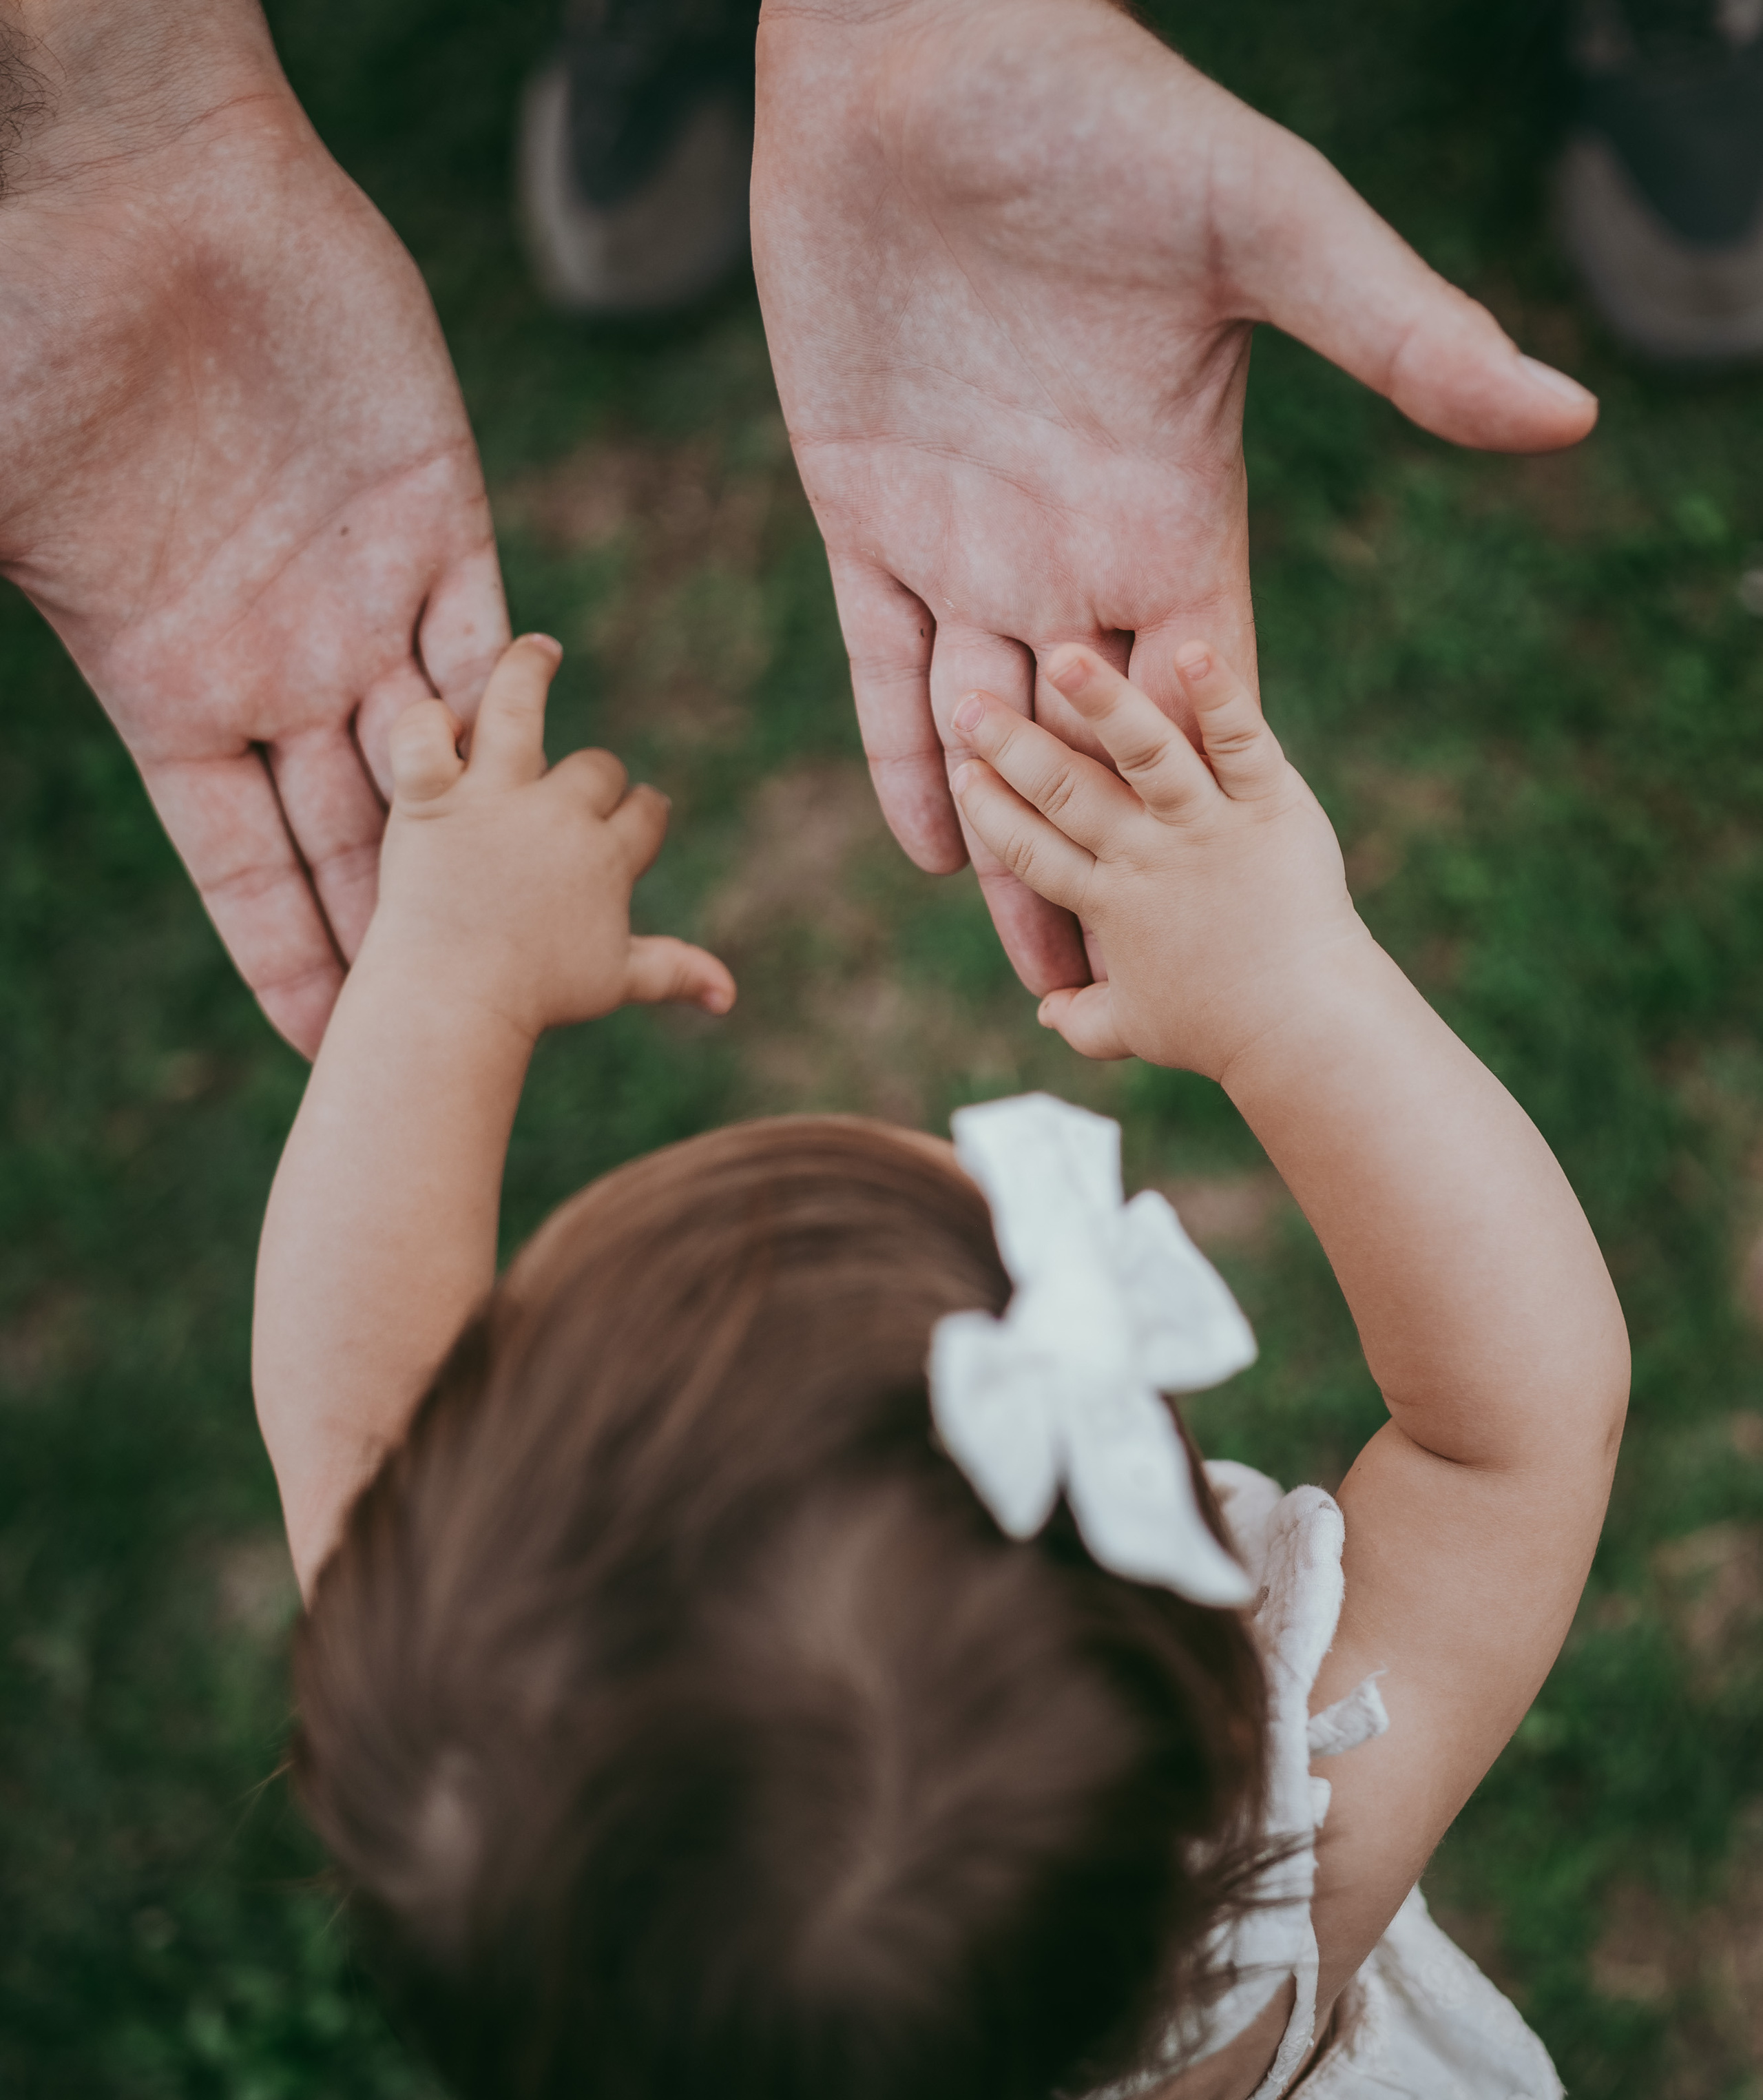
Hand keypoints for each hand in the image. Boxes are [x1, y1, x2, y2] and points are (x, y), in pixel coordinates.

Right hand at [0, 3, 507, 1055]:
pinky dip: (527, 711)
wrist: (132, 181)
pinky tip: (563, 794)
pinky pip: (495, 637)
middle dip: (390, 944)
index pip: (238, 858)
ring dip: (477, 856)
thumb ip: (6, 599)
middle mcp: (279, 660)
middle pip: (351, 842)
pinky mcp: (438, 508)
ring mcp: (361, 590)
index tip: (322, 1052)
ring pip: (438, 764)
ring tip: (534, 953)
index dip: (281, 956)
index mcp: (171, 682)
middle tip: (440, 1047)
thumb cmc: (33, 327)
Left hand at [376, 635, 733, 1042]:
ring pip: (514, 704)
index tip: (637, 814)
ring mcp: (491, 800)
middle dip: (592, 778)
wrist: (456, 1005)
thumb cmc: (535, 999)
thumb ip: (673, 971)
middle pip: (594, 768)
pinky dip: (428, 722)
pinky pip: (422, 733)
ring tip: (538, 650)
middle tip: (572, 793)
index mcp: (608, 857)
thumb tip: (729, 996)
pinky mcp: (429, 799)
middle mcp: (557, 815)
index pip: (645, 812)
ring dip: (527, 669)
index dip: (642, 812)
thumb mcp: (612, 981)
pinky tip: (442, 728)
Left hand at [753, 0, 1594, 994]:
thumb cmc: (1101, 111)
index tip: (1238, 913)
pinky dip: (901, 753)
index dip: (1211, 800)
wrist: (921, 52)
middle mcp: (1075, 544)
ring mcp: (968, 535)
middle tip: (1126, 988)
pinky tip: (925, 848)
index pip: (1201, 685)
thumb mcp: (1265, 226)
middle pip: (1097, 748)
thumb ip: (1396, 332)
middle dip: (1111, 864)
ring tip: (1032, 966)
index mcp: (1175, 504)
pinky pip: (879, 661)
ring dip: (1009, 843)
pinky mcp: (866, 511)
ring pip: (990, 731)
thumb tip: (1565, 409)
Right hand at [949, 641, 1360, 1079]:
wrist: (1308, 1030)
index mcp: (1109, 903)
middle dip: (1012, 747)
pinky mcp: (1269, 803)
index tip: (959, 774)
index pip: (1032, 853)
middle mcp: (1147, 857)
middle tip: (966, 705)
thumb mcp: (1139, 1029)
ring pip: (1146, 754)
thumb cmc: (1222, 1032)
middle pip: (1068, 793)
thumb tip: (1048, 1013)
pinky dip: (1218, 694)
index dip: (991, 814)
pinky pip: (1240, 741)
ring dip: (1102, 704)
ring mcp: (1208, 825)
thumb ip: (1085, 1017)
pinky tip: (1189, 648)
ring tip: (1063, 657)